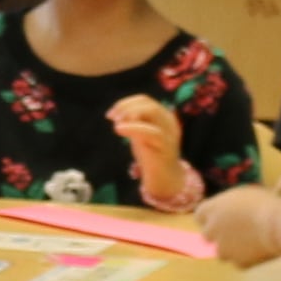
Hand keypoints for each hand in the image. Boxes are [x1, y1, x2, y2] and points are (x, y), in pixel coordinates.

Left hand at [110, 94, 191, 210]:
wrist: (165, 180)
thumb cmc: (152, 157)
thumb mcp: (141, 135)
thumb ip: (133, 123)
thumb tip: (118, 113)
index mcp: (164, 116)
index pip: (145, 100)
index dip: (126, 103)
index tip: (111, 114)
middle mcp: (169, 121)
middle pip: (148, 102)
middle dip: (126, 106)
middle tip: (111, 117)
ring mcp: (170, 133)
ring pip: (152, 111)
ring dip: (130, 113)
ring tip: (116, 124)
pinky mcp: (166, 146)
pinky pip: (152, 131)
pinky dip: (134, 127)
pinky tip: (119, 130)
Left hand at [197, 178, 280, 267]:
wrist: (278, 224)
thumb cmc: (264, 203)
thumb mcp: (243, 195)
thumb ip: (230, 204)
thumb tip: (229, 210)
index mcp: (212, 209)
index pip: (200, 215)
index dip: (211, 217)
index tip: (221, 216)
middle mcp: (212, 230)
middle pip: (208, 236)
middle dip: (218, 234)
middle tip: (236, 231)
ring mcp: (224, 249)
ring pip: (223, 252)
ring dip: (232, 248)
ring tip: (252, 241)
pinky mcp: (238, 263)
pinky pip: (240, 262)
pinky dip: (248, 258)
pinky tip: (261, 249)